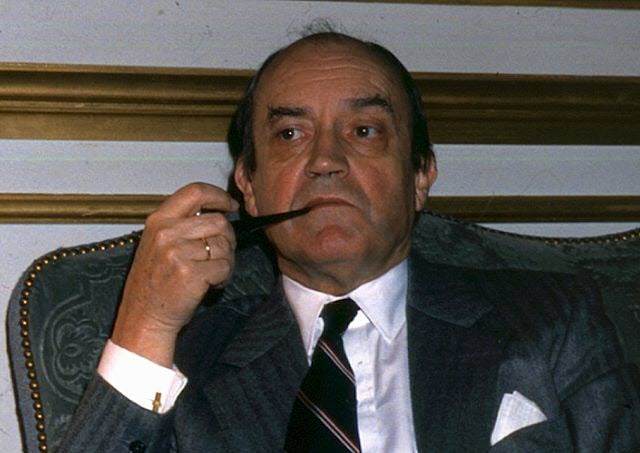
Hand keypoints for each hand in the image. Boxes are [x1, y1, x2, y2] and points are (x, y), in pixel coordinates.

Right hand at [111, 182, 238, 366]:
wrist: (143, 317)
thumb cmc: (155, 281)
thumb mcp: (158, 243)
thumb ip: (182, 224)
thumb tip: (218, 212)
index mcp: (159, 220)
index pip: (196, 191)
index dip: (219, 196)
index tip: (230, 205)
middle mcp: (167, 233)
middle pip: (219, 221)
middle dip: (228, 238)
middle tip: (221, 253)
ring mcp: (178, 253)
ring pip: (224, 245)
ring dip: (226, 260)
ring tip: (212, 272)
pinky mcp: (191, 274)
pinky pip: (225, 266)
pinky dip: (224, 276)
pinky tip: (211, 284)